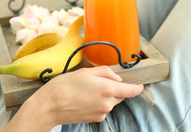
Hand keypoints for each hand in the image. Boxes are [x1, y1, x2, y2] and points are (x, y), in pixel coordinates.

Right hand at [3, 66, 143, 131]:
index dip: (137, 88)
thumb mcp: (85, 71)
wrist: (50, 106)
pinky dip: (97, 103)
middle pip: (119, 95)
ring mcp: (102, 113)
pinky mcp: (95, 119)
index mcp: (108, 89)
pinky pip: (102, 109)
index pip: (131, 91)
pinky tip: (84, 98)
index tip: (140, 85)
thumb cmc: (65, 86)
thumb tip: (116, 78)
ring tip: (87, 90)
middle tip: (99, 81)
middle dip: (114, 88)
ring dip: (104, 95)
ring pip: (110, 102)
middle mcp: (107, 103)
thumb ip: (105, 72)